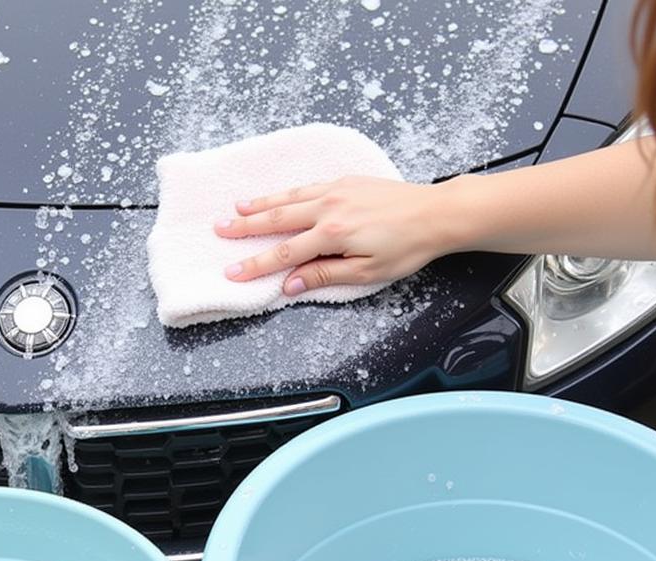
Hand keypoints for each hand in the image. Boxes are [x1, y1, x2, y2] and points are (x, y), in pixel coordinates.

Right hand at [214, 176, 455, 294]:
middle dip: (246, 227)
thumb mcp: (366, 272)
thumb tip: (290, 284)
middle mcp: (329, 207)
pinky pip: (306, 185)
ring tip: (236, 207)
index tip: (232, 271)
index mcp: (332, 234)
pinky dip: (285, 191)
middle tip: (219, 230)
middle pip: (277, 219)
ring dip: (260, 204)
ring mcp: (337, 190)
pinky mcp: (347, 181)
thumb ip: (324, 275)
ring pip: (289, 197)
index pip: (284, 253)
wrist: (436, 213)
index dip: (255, 264)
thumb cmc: (407, 248)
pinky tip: (275, 194)